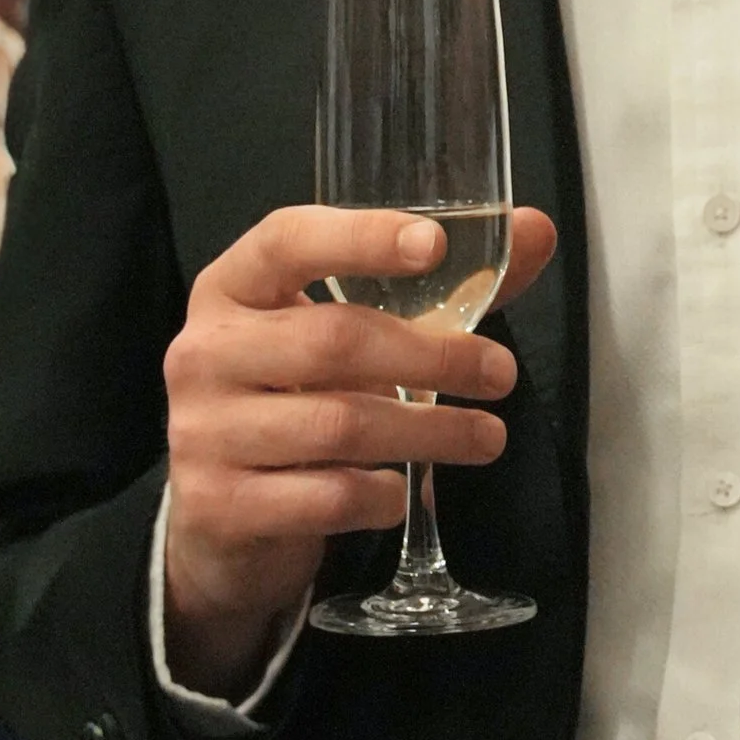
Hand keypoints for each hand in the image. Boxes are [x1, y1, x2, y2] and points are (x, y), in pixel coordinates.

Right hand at [160, 203, 555, 695]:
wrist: (221, 508)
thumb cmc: (304, 392)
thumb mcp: (358, 329)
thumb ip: (447, 283)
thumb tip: (537, 230)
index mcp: (234, 286)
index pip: (287, 240)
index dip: (361, 237)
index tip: (435, 244)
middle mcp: (204, 350)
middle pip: (332, 342)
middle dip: (433, 357)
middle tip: (501, 374)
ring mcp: (201, 430)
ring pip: (337, 426)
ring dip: (429, 432)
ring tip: (487, 437)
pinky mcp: (216, 505)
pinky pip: (321, 498)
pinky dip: (380, 494)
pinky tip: (407, 491)